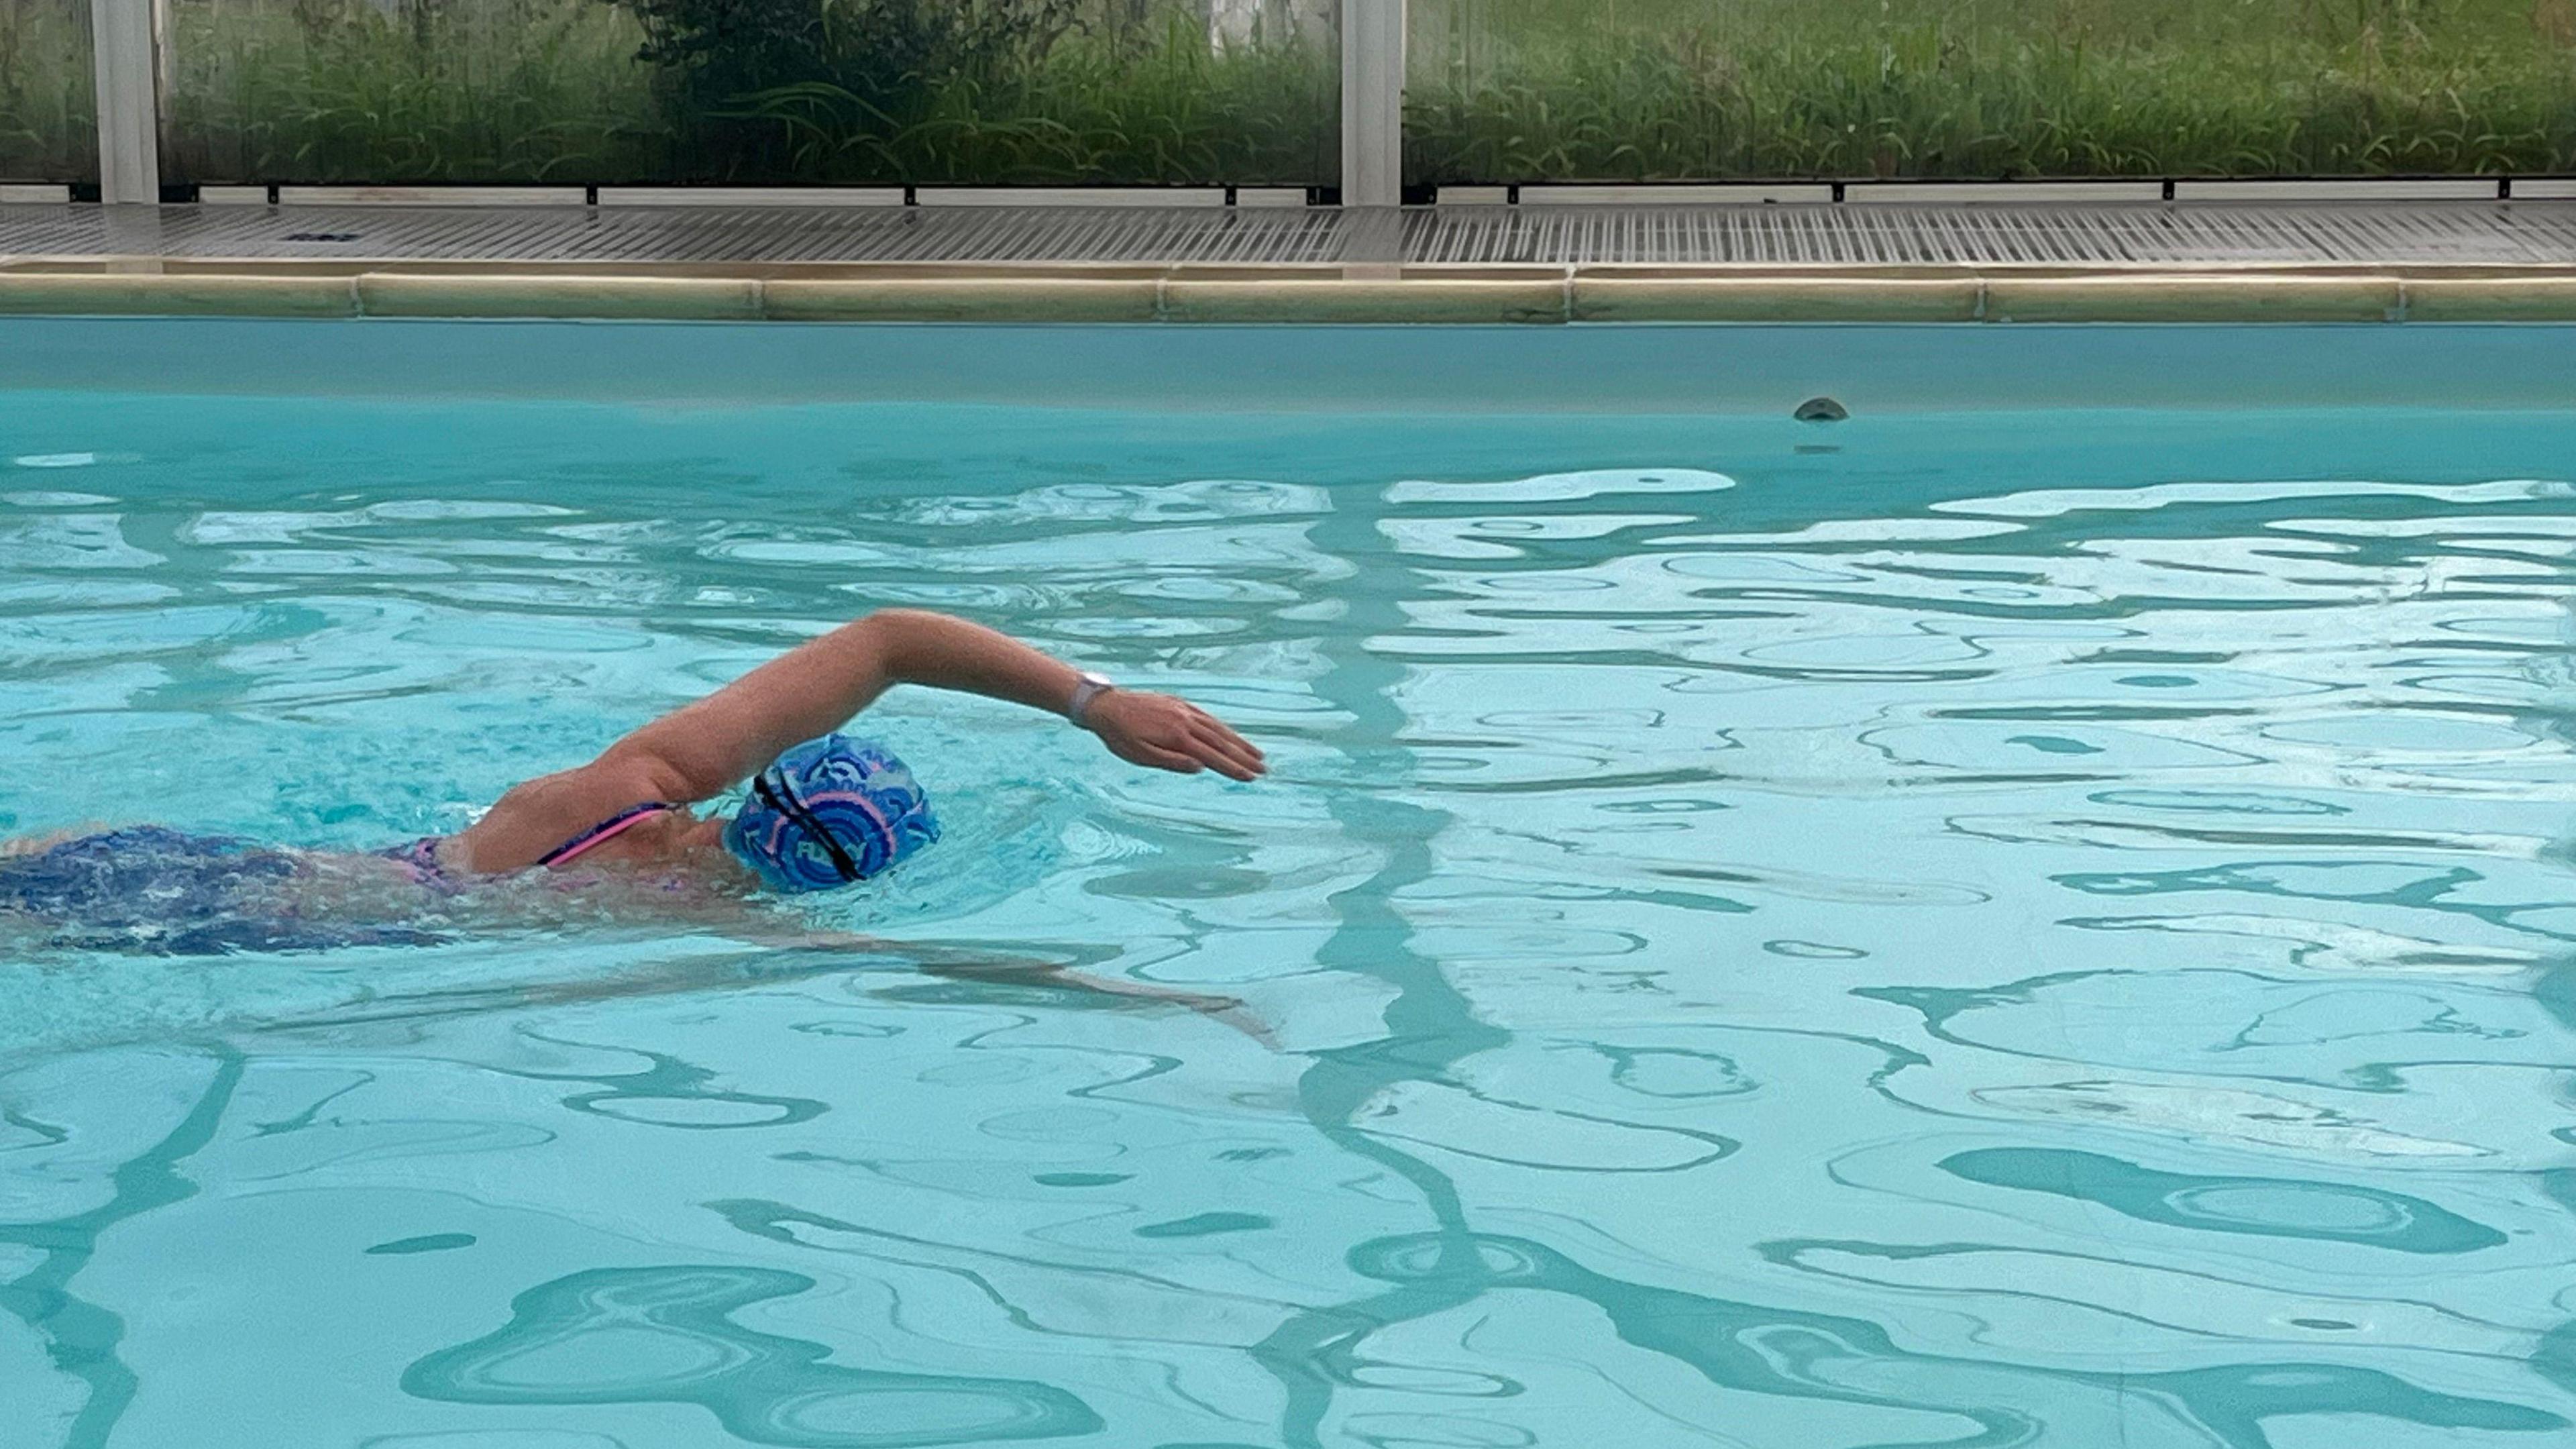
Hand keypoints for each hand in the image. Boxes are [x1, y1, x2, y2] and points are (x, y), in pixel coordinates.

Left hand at [1082, 690, 1265, 780]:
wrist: (1105, 705)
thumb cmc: (1120, 736)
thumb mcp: (1141, 755)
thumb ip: (1171, 761)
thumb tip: (1200, 767)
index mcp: (1176, 736)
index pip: (1212, 756)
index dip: (1233, 768)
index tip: (1251, 777)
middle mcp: (1185, 720)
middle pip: (1220, 741)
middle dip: (1244, 756)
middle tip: (1264, 769)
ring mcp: (1183, 709)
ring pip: (1217, 727)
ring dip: (1238, 741)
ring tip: (1257, 753)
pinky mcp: (1179, 703)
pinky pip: (1207, 716)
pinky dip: (1222, 727)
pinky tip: (1231, 734)